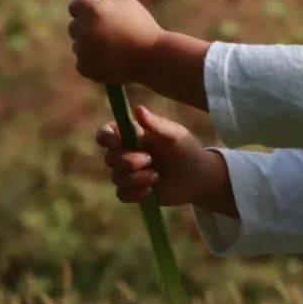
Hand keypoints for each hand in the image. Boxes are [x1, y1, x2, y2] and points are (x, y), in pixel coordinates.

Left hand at [68, 0, 163, 85]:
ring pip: (78, 45)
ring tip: (114, 48)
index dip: (88, 11)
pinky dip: (93, 62)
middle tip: (110, 33)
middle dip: (87, 29)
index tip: (102, 17)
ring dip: (90, 46)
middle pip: (73, 27)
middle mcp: (83, 29)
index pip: (74, 7)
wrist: (153, 57)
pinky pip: (82, 62)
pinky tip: (111, 60)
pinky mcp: (84, 68)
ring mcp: (82, 50)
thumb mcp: (124, 2)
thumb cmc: (141, 25)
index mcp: (92, 10)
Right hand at [96, 105, 219, 206]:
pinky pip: (122, 194)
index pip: (105, 134)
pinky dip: (136, 193)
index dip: (106, 138)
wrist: (197, 176)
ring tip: (157, 176)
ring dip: (137, 178)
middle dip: (128, 162)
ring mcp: (128, 173)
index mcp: (131, 134)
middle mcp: (125, 152)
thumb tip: (138, 109)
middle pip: (109, 158)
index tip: (119, 142)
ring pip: (116, 178)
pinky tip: (151, 191)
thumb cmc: (185, 148)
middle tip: (149, 160)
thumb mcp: (174, 135)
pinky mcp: (133, 191)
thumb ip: (156, 124)